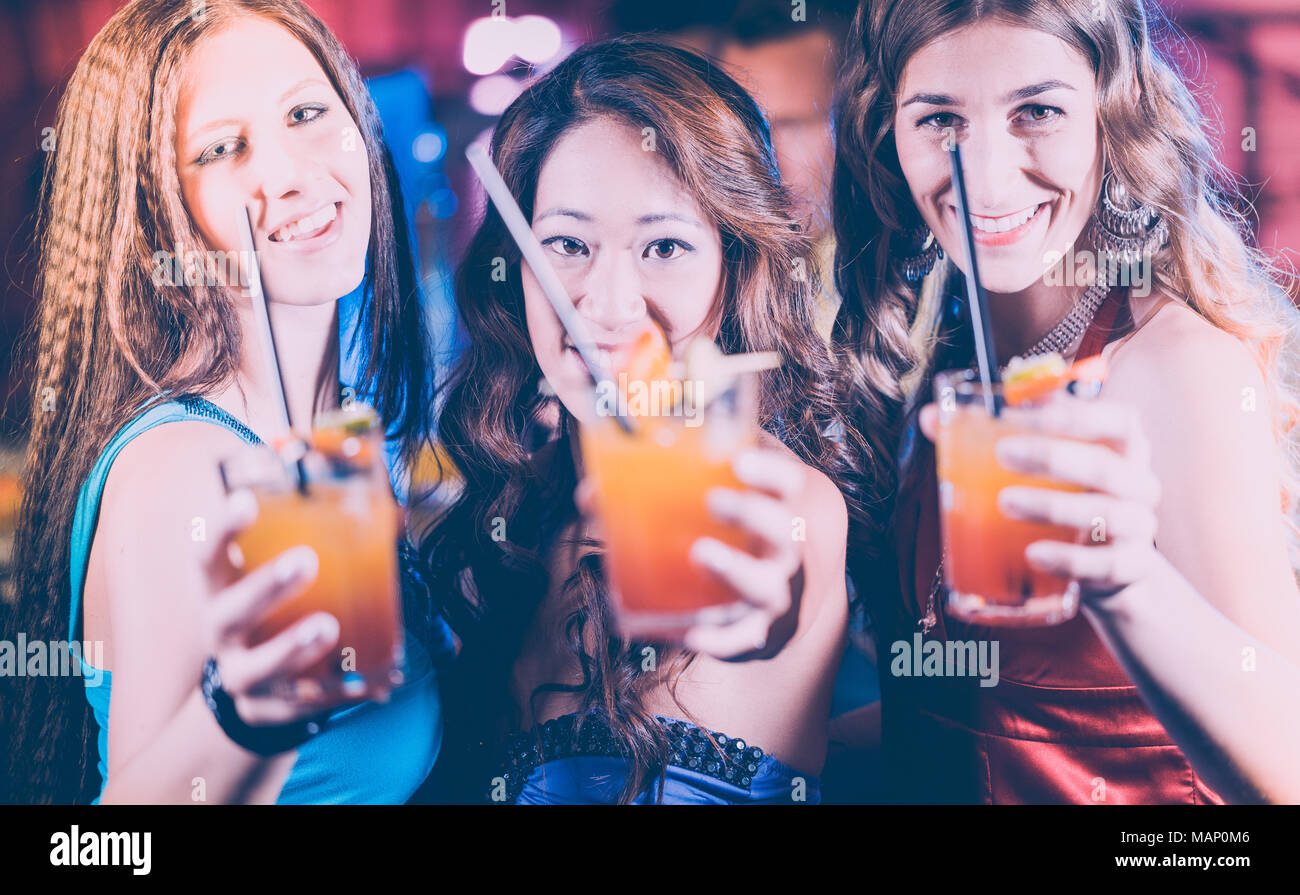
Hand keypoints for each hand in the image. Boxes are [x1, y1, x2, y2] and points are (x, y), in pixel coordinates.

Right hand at [198, 489, 372, 726]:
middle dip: (264, 588)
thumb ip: (319, 541)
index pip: (208, 555)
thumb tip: (393, 510)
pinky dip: (334, 695)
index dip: (221, 529)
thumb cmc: (276, 610)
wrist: (256, 684)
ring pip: (254, 669)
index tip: (245, 501)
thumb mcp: (279, 575)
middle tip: (306, 561)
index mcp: (222, 589)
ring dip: (290, 649)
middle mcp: (222, 631)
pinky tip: (371, 685)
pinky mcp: (264, 710)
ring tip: (329, 627)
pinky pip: (297, 707)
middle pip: (229, 613)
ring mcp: (239, 674)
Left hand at [576, 446, 804, 658]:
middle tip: (713, 501)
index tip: (740, 460)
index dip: (769, 470)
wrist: (771, 593)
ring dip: (735, 571)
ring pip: (767, 586)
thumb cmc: (730, 534)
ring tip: (700, 554)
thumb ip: (660, 486)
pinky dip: (717, 640)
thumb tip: (589, 496)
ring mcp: (773, 592)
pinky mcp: (755, 632)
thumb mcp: (711, 497)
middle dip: (752, 514)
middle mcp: (782, 550)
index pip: (787, 481)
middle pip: (783, 530)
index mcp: (776, 508)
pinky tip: (688, 634)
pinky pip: (740, 640)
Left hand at [920, 396, 1161, 598]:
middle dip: (1053, 457)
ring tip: (1006, 503)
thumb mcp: (1039, 465)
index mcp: (1122, 445)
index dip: (1073, 413)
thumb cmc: (1066, 497)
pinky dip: (1069, 560)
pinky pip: (1106, 564)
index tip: (1020, 413)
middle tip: (1003, 454)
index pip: (1114, 418)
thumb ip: (989, 437)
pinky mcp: (1130, 567)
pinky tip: (1033, 555)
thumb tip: (929, 417)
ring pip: (1107, 514)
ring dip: (1054, 507)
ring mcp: (1139, 526)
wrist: (1106, 567)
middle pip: (1105, 465)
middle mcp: (1138, 481)